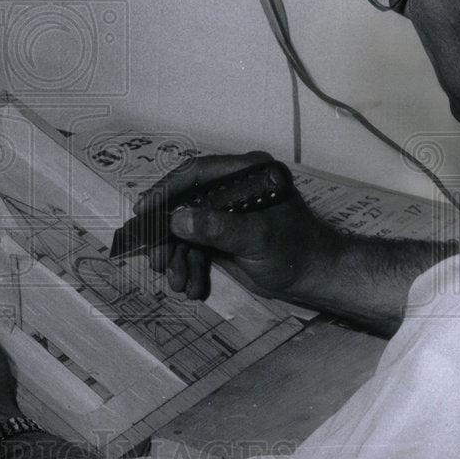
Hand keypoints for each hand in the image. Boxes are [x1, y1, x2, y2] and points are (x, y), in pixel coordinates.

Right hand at [135, 151, 332, 300]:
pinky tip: (190, 285)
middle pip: (185, 203)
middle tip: (156, 260)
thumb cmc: (295, 252)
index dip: (166, 191)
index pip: (196, 174)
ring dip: (178, 257)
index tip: (144, 211)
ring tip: (176, 282)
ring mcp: (226, 211)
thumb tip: (177, 219)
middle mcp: (232, 187)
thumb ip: (217, 227)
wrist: (315, 279)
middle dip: (169, 236)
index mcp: (246, 173)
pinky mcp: (224, 233)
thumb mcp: (256, 238)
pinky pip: (196, 245)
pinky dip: (190, 265)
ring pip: (187, 229)